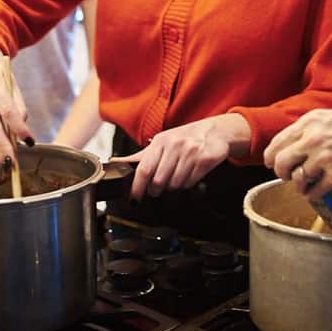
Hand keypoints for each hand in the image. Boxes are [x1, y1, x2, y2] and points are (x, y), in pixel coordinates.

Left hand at [113, 115, 241, 201]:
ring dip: (173, 186)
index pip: (144, 169)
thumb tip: (115, 163)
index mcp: (161, 141)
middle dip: (156, 190)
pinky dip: (187, 184)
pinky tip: (189, 174)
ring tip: (177, 175)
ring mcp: (191, 152)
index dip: (137, 188)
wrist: (216, 131)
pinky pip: (190, 183)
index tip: (134, 199)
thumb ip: (140, 157)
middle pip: (158, 181)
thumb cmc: (185, 138)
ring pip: (175, 185)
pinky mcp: (205, 160)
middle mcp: (175, 145)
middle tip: (158, 188)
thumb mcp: (162, 143)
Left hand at [263, 109, 331, 199]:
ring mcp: (325, 157)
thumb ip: (310, 130)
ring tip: (307, 183)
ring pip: (297, 179)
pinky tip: (319, 190)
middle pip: (281, 162)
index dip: (271, 156)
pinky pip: (314, 192)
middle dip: (281, 172)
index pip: (278, 142)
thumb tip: (290, 147)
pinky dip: (313, 194)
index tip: (272, 163)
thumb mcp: (331, 119)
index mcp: (310, 121)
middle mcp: (314, 138)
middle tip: (287, 176)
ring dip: (299, 185)